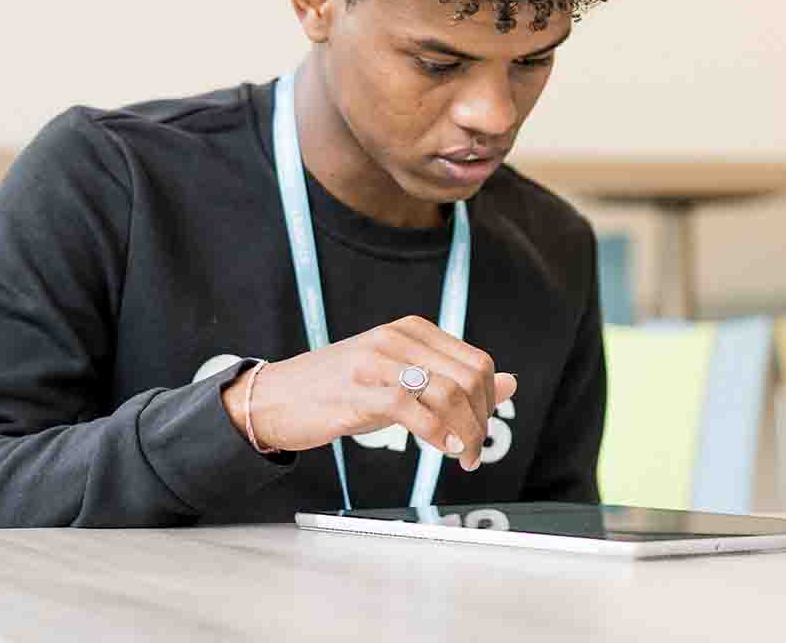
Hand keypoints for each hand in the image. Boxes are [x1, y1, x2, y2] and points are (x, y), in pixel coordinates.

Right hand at [222, 316, 516, 470]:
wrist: (274, 399)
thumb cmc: (340, 391)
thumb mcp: (401, 379)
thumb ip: (452, 379)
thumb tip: (511, 384)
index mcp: (412, 330)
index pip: (475, 362)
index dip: (488, 400)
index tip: (482, 429)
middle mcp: (398, 338)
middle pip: (468, 378)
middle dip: (481, 419)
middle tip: (474, 451)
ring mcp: (377, 361)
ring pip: (447, 393)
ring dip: (464, 432)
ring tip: (462, 456)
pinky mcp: (359, 390)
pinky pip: (413, 409)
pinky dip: (437, 434)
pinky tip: (442, 449)